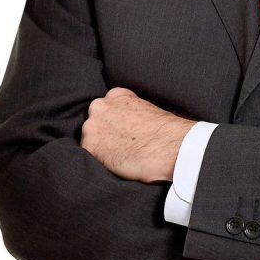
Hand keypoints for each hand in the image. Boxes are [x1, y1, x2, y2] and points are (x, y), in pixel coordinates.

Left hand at [81, 87, 195, 182]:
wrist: (170, 146)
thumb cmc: (165, 131)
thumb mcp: (147, 110)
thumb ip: (131, 112)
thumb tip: (130, 125)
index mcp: (117, 95)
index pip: (106, 106)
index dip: (113, 121)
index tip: (122, 130)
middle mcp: (101, 106)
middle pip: (95, 122)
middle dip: (104, 133)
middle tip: (120, 146)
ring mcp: (93, 125)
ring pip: (90, 139)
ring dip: (101, 148)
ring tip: (120, 157)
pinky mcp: (91, 146)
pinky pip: (89, 156)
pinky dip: (100, 161)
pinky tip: (116, 164)